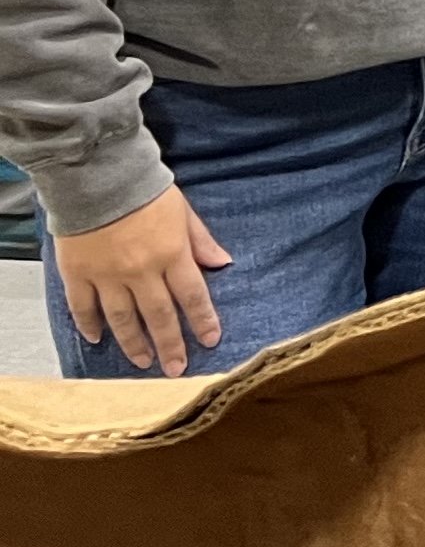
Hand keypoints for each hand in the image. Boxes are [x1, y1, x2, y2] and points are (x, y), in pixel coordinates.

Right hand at [53, 184, 231, 375]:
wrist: (99, 177)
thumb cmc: (146, 191)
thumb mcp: (184, 212)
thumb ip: (201, 241)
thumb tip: (224, 263)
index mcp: (172, 254)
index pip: (193, 296)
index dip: (203, 321)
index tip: (210, 340)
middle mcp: (141, 271)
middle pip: (159, 316)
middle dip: (170, 345)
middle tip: (177, 368)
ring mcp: (107, 275)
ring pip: (123, 318)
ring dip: (134, 343)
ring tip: (143, 362)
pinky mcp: (78, 273)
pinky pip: (84, 307)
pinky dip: (90, 325)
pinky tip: (98, 339)